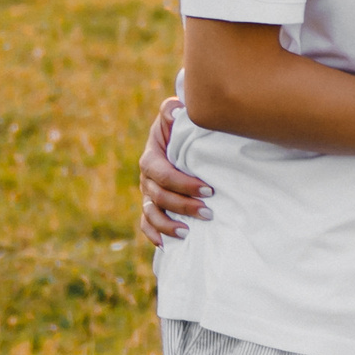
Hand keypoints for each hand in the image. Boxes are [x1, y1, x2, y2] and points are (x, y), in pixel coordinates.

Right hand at [137, 96, 210, 246]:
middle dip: (183, 206)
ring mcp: (147, 193)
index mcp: (151, 157)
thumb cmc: (180, 126)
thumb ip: (173, 110)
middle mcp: (147, 177)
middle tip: (208, 212)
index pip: (164, 175)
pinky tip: (166, 245)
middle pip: (159, 197)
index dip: (184, 184)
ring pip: (151, 214)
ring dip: (168, 225)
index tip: (208, 190)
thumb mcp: (174, 115)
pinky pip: (146, 224)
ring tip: (188, 232)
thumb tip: (177, 109)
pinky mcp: (150, 205)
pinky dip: (154, 234)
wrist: (176, 137)